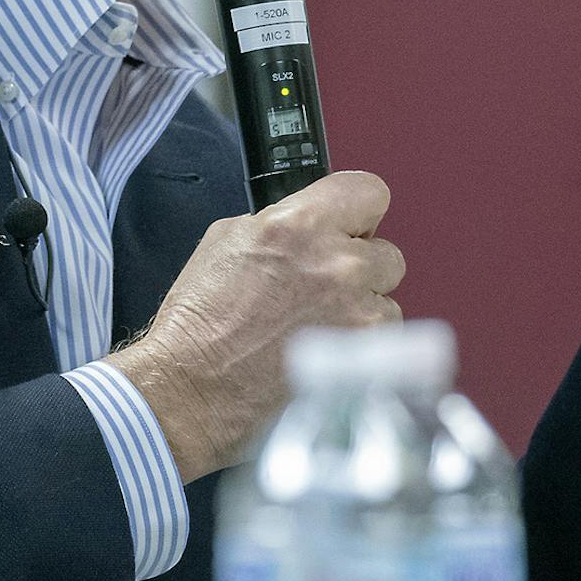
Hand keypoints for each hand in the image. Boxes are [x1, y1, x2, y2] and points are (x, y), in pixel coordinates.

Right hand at [103, 171, 401, 480]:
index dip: (357, 212)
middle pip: (386, 253)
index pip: (369, 192)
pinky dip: (360, 348)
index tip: (349, 227)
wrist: (192, 387)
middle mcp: (336, 264)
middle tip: (322, 287)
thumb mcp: (227, 241)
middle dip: (359, 268)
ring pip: (387, 301)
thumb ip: (283, 224)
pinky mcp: (365, 358)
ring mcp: (356, 314)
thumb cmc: (200, 320)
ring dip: (361, 311)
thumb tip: (314, 226)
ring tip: (316, 328)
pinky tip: (321, 354)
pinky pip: (383, 342)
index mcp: (299, 225)